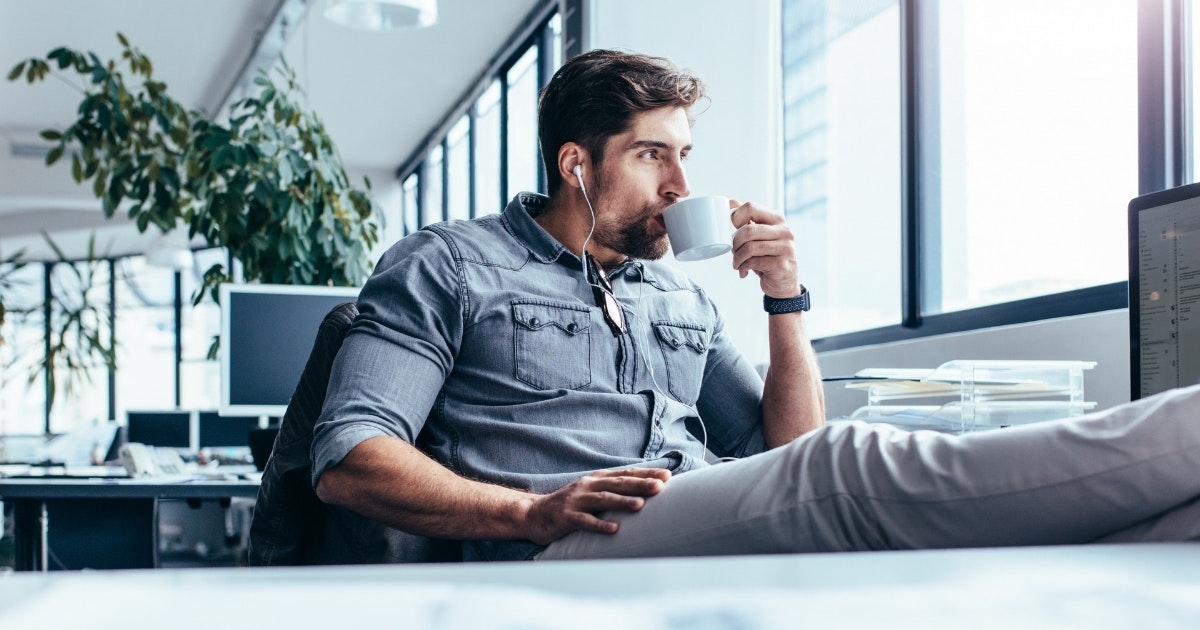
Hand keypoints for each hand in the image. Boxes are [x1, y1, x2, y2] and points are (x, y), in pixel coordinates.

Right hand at [522, 467, 670, 544]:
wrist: (533, 513)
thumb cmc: (570, 505)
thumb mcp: (591, 492)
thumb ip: (612, 490)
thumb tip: (643, 490)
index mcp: (597, 479)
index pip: (626, 474)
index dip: (646, 473)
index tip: (667, 475)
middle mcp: (588, 486)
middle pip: (618, 484)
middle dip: (640, 484)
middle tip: (660, 486)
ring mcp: (576, 501)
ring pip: (603, 499)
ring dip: (622, 501)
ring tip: (640, 504)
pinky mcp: (566, 517)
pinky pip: (585, 521)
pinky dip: (600, 525)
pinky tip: (614, 529)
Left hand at [729, 200, 802, 297]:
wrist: (783, 283)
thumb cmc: (767, 257)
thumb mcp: (759, 236)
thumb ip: (747, 219)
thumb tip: (730, 201)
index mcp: (777, 219)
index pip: (750, 208)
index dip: (735, 218)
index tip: (731, 230)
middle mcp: (785, 231)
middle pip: (748, 230)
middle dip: (734, 243)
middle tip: (733, 252)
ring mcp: (786, 248)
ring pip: (749, 248)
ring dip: (737, 258)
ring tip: (736, 263)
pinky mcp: (782, 265)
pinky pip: (754, 262)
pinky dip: (743, 267)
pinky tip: (743, 271)